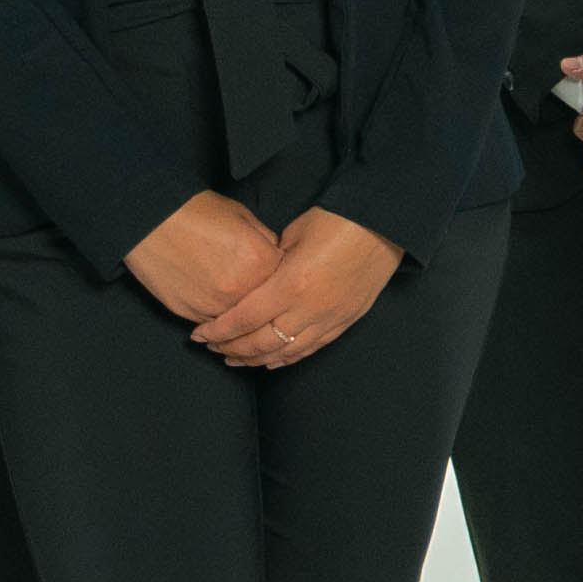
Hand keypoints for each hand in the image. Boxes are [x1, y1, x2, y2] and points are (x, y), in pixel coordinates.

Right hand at [125, 191, 282, 328]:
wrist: (149, 219)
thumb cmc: (196, 212)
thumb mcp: (243, 217)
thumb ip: (266, 243)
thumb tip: (277, 261)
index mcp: (262, 260)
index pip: (285, 281)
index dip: (281, 279)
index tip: (276, 278)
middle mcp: (243, 288)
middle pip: (264, 307)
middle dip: (263, 302)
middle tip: (256, 296)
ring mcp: (216, 305)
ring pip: (239, 321)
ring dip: (239, 315)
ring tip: (232, 301)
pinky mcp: (192, 314)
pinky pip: (213, 325)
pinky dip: (216, 318)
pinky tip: (212, 303)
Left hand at [193, 208, 401, 366]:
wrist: (384, 224)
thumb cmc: (337, 220)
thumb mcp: (292, 235)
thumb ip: (270, 264)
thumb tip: (255, 281)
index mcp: (292, 284)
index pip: (245, 319)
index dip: (218, 331)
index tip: (199, 335)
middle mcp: (310, 309)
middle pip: (262, 342)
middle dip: (232, 349)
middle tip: (213, 349)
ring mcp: (330, 318)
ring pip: (286, 352)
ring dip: (257, 360)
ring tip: (235, 360)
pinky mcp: (346, 321)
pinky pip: (312, 348)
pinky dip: (288, 358)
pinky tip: (272, 361)